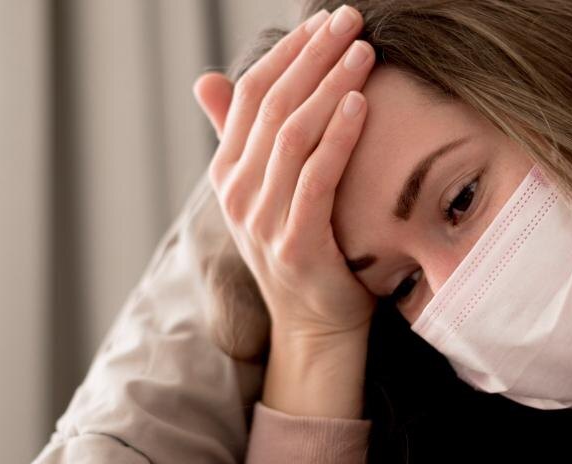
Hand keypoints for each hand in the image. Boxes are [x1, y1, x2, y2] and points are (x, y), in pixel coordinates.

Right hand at [192, 6, 376, 341]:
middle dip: (313, 56)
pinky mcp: (293, 244)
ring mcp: (261, 220)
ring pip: (293, 135)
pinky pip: (316, 178)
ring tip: (363, 52)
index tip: (323, 22)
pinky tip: (360, 105)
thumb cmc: (308, 250)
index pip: (249, 95)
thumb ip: (248, 139)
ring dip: (330, 86)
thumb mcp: (272, 191)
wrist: (316, 324)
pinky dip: (337, 137)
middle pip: (273, 106)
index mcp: (230, 173)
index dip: (286, 53)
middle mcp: (238, 193)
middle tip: (350, 20)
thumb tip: (208, 79)